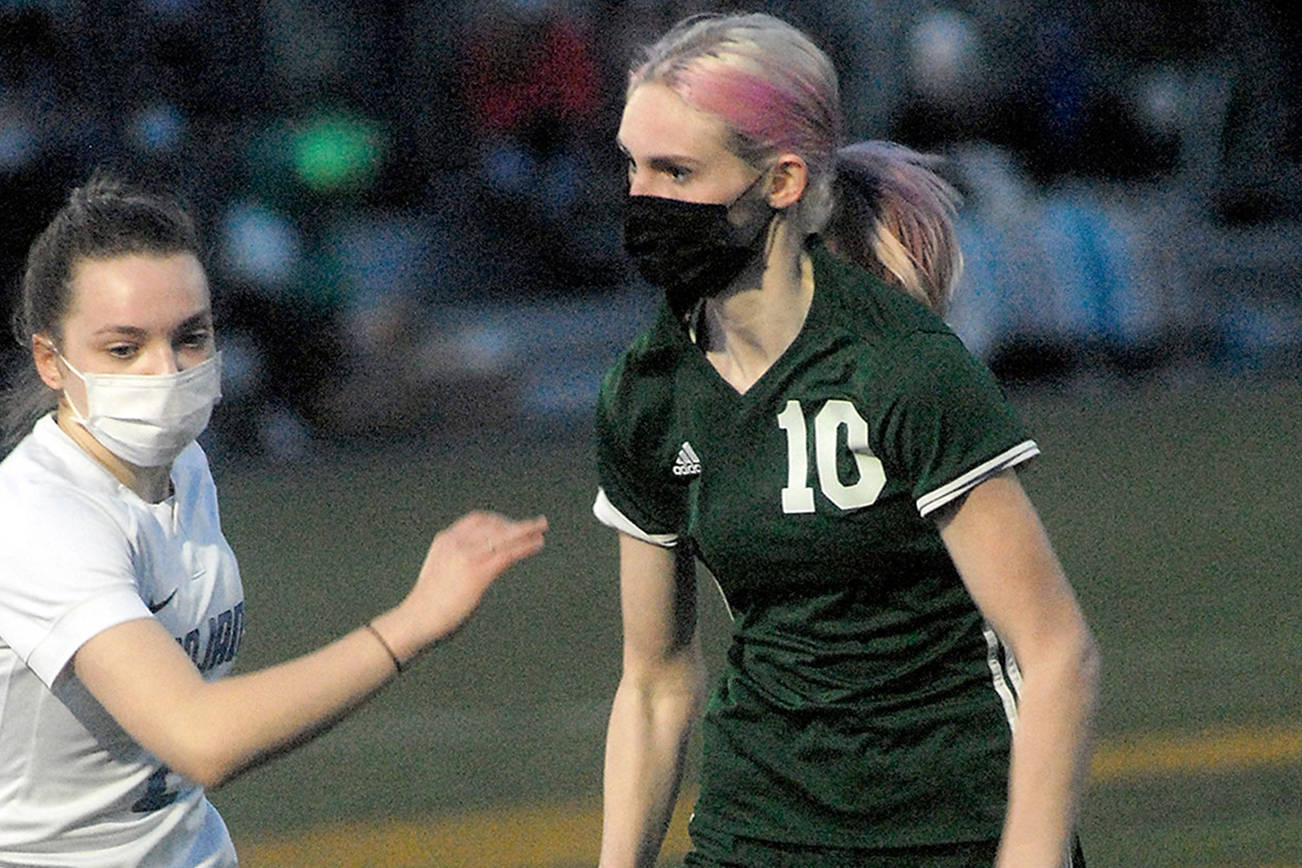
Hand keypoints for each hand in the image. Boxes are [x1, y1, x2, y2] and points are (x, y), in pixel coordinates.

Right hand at [374, 511, 547, 663]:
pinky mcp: (478, 573)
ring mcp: (468, 556)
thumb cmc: (428, 603)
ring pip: (504, 536)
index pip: (477, 519)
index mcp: (446, 540)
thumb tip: (476, 565)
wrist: (417, 618)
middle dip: (516, 523)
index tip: (511, 524)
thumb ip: (456, 561)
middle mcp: (457, 543)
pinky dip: (525, 547)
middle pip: (494, 524)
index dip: (498, 519)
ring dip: (526, 530)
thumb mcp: (440, 571)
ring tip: (542, 528)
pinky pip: (508, 554)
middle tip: (536, 524)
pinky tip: (537, 545)